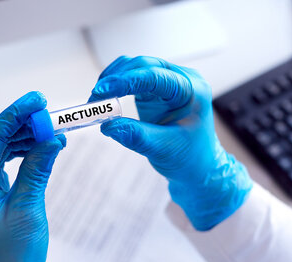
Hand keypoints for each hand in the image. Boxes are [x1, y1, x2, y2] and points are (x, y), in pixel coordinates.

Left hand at [0, 92, 65, 261]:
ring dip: (24, 140)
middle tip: (47, 113)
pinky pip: (8, 169)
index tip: (35, 101)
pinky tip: (41, 150)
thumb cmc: (10, 260)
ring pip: (2, 154)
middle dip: (21, 125)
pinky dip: (24, 158)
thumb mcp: (27, 209)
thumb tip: (50, 139)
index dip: (13, 115)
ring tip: (49, 129)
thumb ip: (38, 170)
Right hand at [90, 56, 251, 229]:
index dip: (126, 81)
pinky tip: (105, 98)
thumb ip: (136, 136)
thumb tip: (108, 125)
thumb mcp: (163, 149)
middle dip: (116, 79)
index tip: (102, 91)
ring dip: (113, 79)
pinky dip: (116, 84)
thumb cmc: (189, 158)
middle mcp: (181, 80)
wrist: (197, 166)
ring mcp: (168, 82)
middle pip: (143, 65)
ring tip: (96, 101)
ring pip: (135, 67)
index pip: (155, 76)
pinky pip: (132, 77)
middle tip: (94, 100)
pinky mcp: (155, 89)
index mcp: (191, 91)